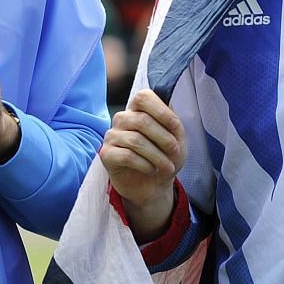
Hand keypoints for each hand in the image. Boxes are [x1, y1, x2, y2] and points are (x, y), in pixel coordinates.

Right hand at [100, 88, 185, 239]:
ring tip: (166, 166)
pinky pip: (127, 156)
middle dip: (165, 139)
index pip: (143, 97)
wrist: (154, 185)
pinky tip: (151, 169)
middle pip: (142, 120)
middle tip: (175, 152)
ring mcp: (112, 136)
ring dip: (157, 156)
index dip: (162, 111)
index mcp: (138, 109)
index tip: (176, 127)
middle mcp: (122, 119)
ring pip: (135, 140)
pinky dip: (145, 165)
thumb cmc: (164, 157)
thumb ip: (172, 121)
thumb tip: (169, 106)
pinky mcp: (106, 154)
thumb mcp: (176, 138)